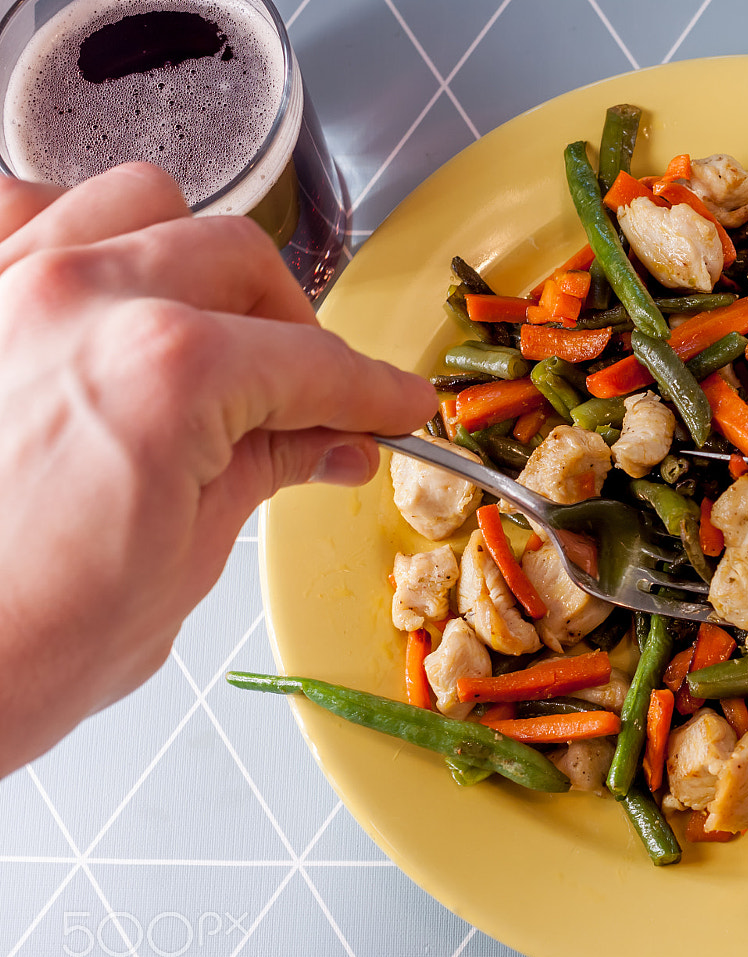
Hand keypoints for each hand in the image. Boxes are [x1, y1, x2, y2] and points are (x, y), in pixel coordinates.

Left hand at [0, 163, 435, 774]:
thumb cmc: (17, 647)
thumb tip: (328, 445)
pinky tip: (99, 298)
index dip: (373, 392)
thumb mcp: (184, 563)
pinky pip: (25, 209)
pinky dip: (75, 236)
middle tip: (308, 396)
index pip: (315, 363)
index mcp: (167, 373)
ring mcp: (5, 289)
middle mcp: (81, 301)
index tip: (395, 407)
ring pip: (140, 205)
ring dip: (190, 259)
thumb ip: (262, 473)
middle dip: (292, 327)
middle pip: (240, 261)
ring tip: (205, 330)